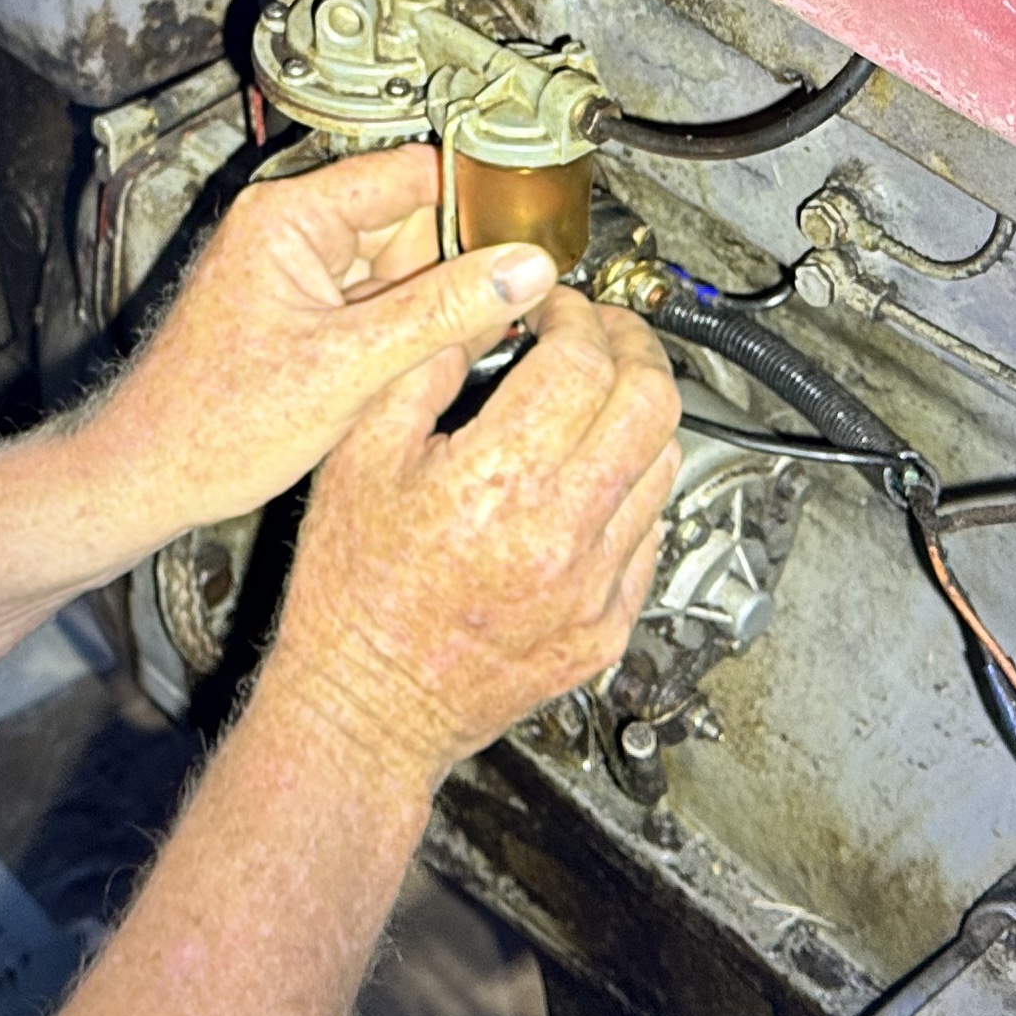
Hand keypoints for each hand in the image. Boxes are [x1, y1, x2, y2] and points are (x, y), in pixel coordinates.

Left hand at [81, 148, 563, 546]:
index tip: (529, 236)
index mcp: (290, 216)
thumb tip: (524, 269)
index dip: (475, 204)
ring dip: (424, 310)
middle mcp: (287, 228)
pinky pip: (373, 303)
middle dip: (449, 274)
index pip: (412, 172)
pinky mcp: (296, 308)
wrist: (150, 476)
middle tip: (474, 327)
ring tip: (408, 367)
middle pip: (412, 223)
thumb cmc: (215, 424)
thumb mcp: (351, 367)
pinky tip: (388, 377)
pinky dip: (396, 334)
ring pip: (398, 270)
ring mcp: (292, 269)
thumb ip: (445, 312)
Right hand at [252, 292, 683, 794]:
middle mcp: (563, 531)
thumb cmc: (351, 597)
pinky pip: (651, 533)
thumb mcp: (357, 463)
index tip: (555, 306)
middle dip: (631, 346)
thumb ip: (421, 376)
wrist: (369, 709)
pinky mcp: (607, 625)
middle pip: (650, 402)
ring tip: (602, 394)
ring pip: (664, 463)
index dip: (574, 315)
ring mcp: (596, 585)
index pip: (583, 361)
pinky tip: (596, 474)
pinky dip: (634, 485)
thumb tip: (475, 324)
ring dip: (640, 412)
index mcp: (501, 479)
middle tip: (601, 330)